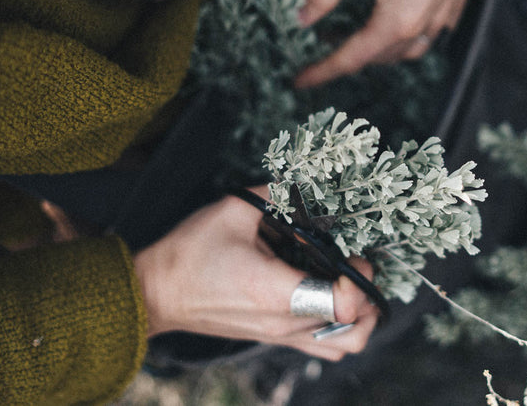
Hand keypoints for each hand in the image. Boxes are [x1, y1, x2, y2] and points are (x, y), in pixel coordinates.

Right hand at [133, 187, 379, 360]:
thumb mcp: (233, 210)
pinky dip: (341, 324)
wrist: (158, 293)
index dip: (360, 277)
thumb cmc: (191, 253)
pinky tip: (330, 293)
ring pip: (345, 343)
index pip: (343, 303)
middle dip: (369, 294)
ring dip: (361, 315)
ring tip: (352, 282)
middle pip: (355, 327)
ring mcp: (280, 336)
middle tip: (358, 264)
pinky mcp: (275, 338)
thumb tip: (310, 182)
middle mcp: (284, 323)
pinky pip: (324, 344)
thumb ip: (278, 194)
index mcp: (276, 291)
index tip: (354, 252)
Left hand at [294, 0, 502, 87]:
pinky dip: (411, 37)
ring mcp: (446, 14)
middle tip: (326, 50)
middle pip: (382, 58)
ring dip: (384, 52)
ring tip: (365, 41)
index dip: (322, 71)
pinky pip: (432, 33)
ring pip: (411, 51)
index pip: (352, 58)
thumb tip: (303, 17)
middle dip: (353, 59)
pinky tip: (404, 19)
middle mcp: (424, 26)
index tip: (300, 81)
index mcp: (396, 22)